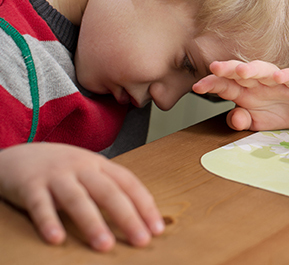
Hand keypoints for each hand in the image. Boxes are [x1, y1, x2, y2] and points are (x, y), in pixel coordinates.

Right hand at [0, 143, 163, 251]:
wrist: (18, 154)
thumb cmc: (61, 169)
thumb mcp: (89, 172)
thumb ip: (110, 189)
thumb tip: (140, 218)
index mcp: (99, 165)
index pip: (128, 184)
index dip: (144, 205)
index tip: (156, 228)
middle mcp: (81, 167)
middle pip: (108, 192)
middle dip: (127, 217)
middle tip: (141, 240)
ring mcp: (56, 176)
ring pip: (77, 199)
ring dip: (92, 223)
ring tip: (105, 245)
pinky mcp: (30, 186)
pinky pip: (40, 205)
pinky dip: (49, 222)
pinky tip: (57, 239)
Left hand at [192, 60, 288, 130]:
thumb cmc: (275, 113)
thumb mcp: (255, 123)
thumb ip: (241, 121)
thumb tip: (233, 118)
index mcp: (243, 91)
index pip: (224, 85)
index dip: (211, 84)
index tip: (197, 87)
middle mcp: (257, 82)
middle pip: (240, 72)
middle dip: (228, 69)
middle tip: (215, 67)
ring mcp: (276, 80)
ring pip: (263, 70)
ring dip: (253, 69)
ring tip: (242, 71)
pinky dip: (285, 75)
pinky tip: (278, 77)